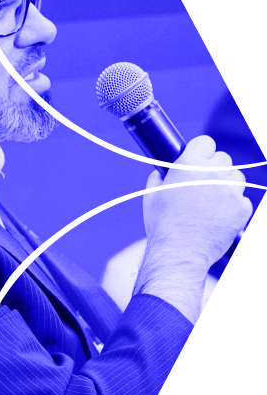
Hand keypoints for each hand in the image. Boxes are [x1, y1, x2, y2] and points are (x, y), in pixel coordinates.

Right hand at [142, 135, 252, 268]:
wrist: (180, 252)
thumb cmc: (162, 225)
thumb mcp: (152, 196)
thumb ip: (160, 177)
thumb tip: (162, 172)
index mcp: (189, 164)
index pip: (206, 142)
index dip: (203, 151)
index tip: (201, 160)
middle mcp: (213, 173)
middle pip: (224, 159)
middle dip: (216, 169)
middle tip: (205, 186)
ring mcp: (230, 190)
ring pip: (237, 177)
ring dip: (228, 186)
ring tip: (213, 203)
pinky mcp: (242, 208)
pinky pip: (243, 200)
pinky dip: (234, 207)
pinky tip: (220, 218)